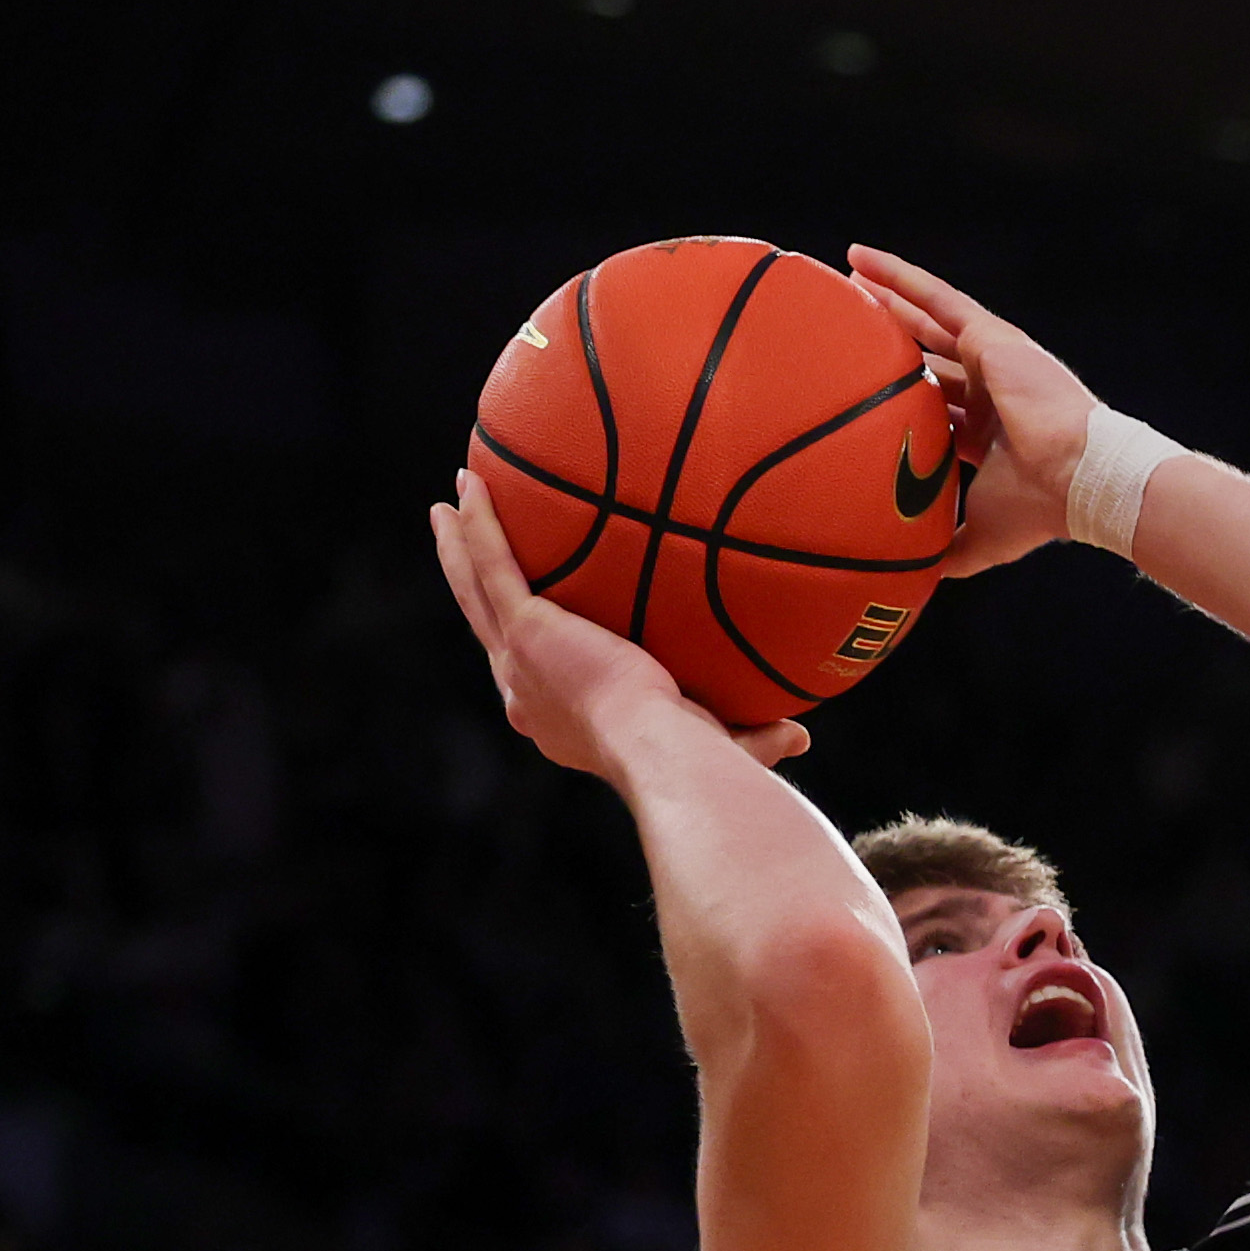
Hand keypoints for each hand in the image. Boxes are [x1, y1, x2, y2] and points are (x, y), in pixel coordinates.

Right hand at [430, 472, 807, 774]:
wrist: (665, 755)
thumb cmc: (695, 765)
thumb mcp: (722, 744)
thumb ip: (755, 736)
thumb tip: (802, 738)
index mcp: (557, 717)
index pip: (533, 673)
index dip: (521, 644)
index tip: (525, 619)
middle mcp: (525, 690)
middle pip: (486, 624)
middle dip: (470, 584)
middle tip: (457, 545)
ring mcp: (518, 660)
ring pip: (474, 590)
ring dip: (457, 545)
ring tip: (447, 507)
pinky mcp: (526, 630)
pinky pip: (493, 564)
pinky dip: (478, 524)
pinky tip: (471, 485)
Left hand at [843, 245, 1094, 577]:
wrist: (1077, 478)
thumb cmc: (1038, 510)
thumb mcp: (982, 536)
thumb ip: (949, 550)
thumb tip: (915, 578)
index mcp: (987, 433)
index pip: (934, 407)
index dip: (901, 395)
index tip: (861, 389)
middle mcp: (989, 391)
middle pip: (926, 356)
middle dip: (889, 338)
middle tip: (844, 323)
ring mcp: (992, 360)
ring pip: (927, 319)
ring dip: (888, 297)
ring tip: (846, 277)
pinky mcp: (992, 337)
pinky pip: (936, 297)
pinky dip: (899, 277)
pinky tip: (862, 260)